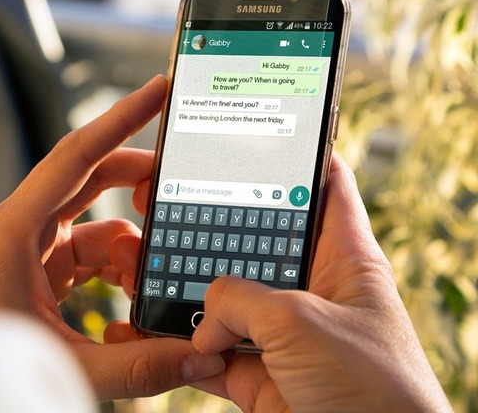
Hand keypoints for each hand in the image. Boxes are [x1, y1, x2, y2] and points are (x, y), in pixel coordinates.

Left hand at [0, 76, 224, 399]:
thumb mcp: (67, 363)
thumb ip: (136, 364)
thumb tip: (200, 359)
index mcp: (15, 230)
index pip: (75, 156)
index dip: (119, 120)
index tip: (156, 90)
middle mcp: (23, 226)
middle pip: (92, 177)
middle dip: (138, 181)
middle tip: (177, 188)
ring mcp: (33, 243)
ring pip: (99, 221)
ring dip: (132, 247)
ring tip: (148, 284)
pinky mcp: (42, 262)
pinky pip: (92, 248)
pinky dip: (118, 266)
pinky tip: (130, 295)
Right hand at [190, 155, 452, 411]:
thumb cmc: (373, 391)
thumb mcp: (301, 321)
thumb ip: (239, 300)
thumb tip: (201, 317)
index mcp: (343, 258)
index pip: (325, 185)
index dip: (295, 154)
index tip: (255, 133)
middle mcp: (310, 290)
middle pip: (254, 243)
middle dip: (212, 230)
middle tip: (169, 206)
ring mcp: (282, 334)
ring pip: (224, 301)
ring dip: (187, 295)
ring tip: (147, 270)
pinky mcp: (260, 375)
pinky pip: (212, 352)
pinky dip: (186, 351)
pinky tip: (164, 338)